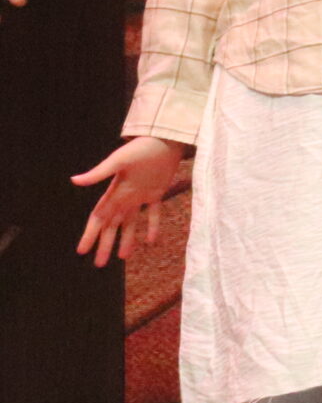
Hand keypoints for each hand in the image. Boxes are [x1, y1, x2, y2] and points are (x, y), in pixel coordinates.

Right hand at [71, 137, 182, 266]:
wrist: (166, 139)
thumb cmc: (141, 147)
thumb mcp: (119, 160)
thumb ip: (99, 173)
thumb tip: (74, 180)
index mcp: (114, 192)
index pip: (99, 218)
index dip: (90, 234)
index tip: (82, 251)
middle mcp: (125, 196)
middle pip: (113, 225)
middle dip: (105, 244)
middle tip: (100, 264)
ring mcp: (141, 195)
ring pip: (131, 223)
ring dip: (127, 239)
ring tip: (123, 257)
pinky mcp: (158, 191)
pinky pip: (154, 213)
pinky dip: (153, 226)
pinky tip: (151, 241)